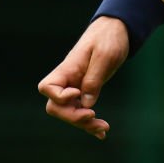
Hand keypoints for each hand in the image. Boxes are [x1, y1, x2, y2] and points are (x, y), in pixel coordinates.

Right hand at [37, 16, 128, 140]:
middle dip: (72, 117)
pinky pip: (82, 111)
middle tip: (93, 116)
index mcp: (68, 68)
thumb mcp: (105, 55)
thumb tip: (86, 104)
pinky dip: (90, 123)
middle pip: (56, 107)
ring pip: (69, 112)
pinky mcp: (86, 91)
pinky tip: (102, 132)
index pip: (47, 88)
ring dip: (84, 124)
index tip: (78, 93)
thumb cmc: (109, 38)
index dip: (59, 97)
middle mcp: (68, 79)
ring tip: (104, 128)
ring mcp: (76, 86)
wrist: (116, 29)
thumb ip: (94, 78)